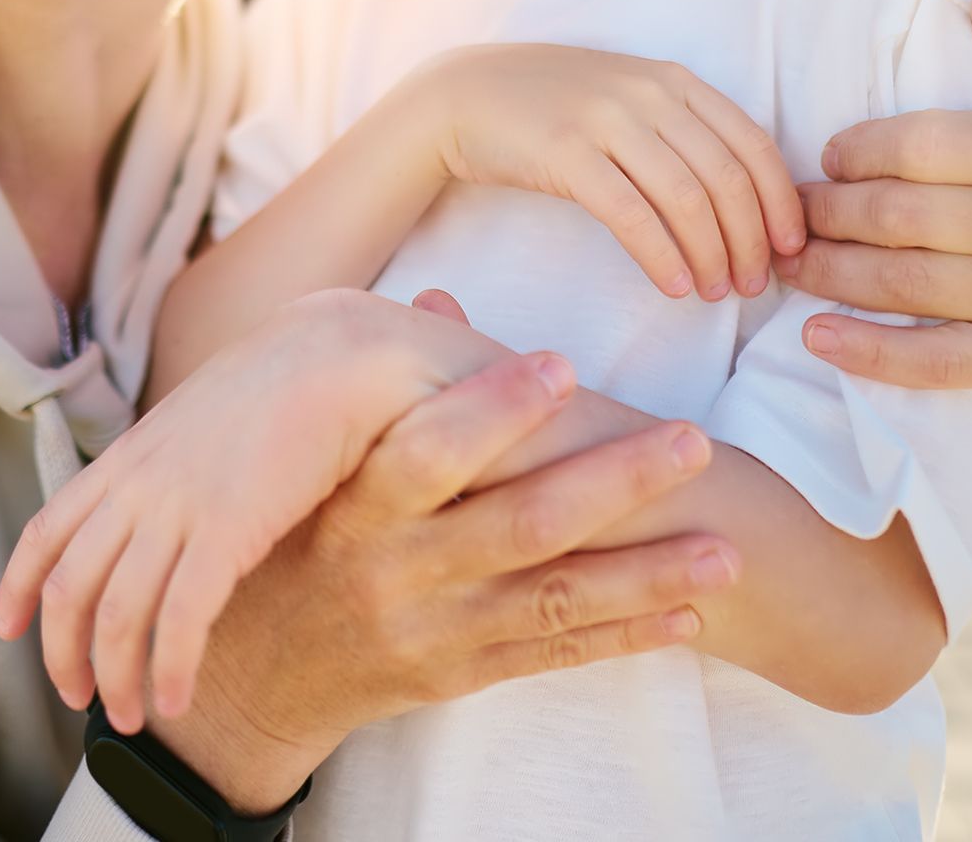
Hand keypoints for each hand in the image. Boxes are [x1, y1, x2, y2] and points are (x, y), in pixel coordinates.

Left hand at [0, 290, 462, 731]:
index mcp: (130, 457)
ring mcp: (179, 505)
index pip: (46, 529)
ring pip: (116, 614)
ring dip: (116, 678)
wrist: (338, 353)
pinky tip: (177, 702)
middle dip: (63, 655)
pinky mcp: (230, 527)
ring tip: (135, 721)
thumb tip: (177, 509)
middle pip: (69, 587)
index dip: (19, 587)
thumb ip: (180, 465)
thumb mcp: (207, 420)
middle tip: (81, 701)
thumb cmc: (290, 386)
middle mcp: (139, 483)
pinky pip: (180, 618)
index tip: (7, 630)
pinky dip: (170, 669)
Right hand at [142, 349, 737, 807]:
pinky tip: (689, 616)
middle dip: (613, 484)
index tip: (563, 364)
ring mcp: (429, 629)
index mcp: (353, 502)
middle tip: (693, 442)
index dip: (494, 408)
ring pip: (553, 599)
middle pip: (517, 524)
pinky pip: (551, 656)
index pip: (427, 450)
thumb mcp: (310, 462)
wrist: (244, 675)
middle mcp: (393, 569)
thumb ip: (381, 386)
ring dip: (646, 574)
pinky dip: (623, 637)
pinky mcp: (455, 675)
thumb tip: (437, 296)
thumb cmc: (291, 531)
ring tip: (727, 550)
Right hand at [407, 44, 803, 301]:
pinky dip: (661, 256)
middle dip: (752, 240)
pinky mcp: (566, 153)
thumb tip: (743, 200)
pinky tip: (674, 286)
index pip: (753, 143)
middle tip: (755, 285)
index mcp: (674, 79)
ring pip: (686, 199)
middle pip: (727, 177)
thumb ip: (681, 130)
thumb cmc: (554, 107)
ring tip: (716, 293)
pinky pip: (631, 214)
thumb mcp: (628, 98)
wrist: (465, 95)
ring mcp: (606, 119)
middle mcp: (648, 93)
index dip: (781, 202)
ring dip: (711, 255)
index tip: (791, 248)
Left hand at [777, 0, 971, 395]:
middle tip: (791, 215)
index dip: (862, 151)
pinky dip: (868, 351)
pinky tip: (814, 335)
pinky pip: (936, 362)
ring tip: (787, 264)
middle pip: (909, 219)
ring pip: (910, 286)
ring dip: (832, 276)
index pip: (931, 145)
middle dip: (832, 215)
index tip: (824, 158)